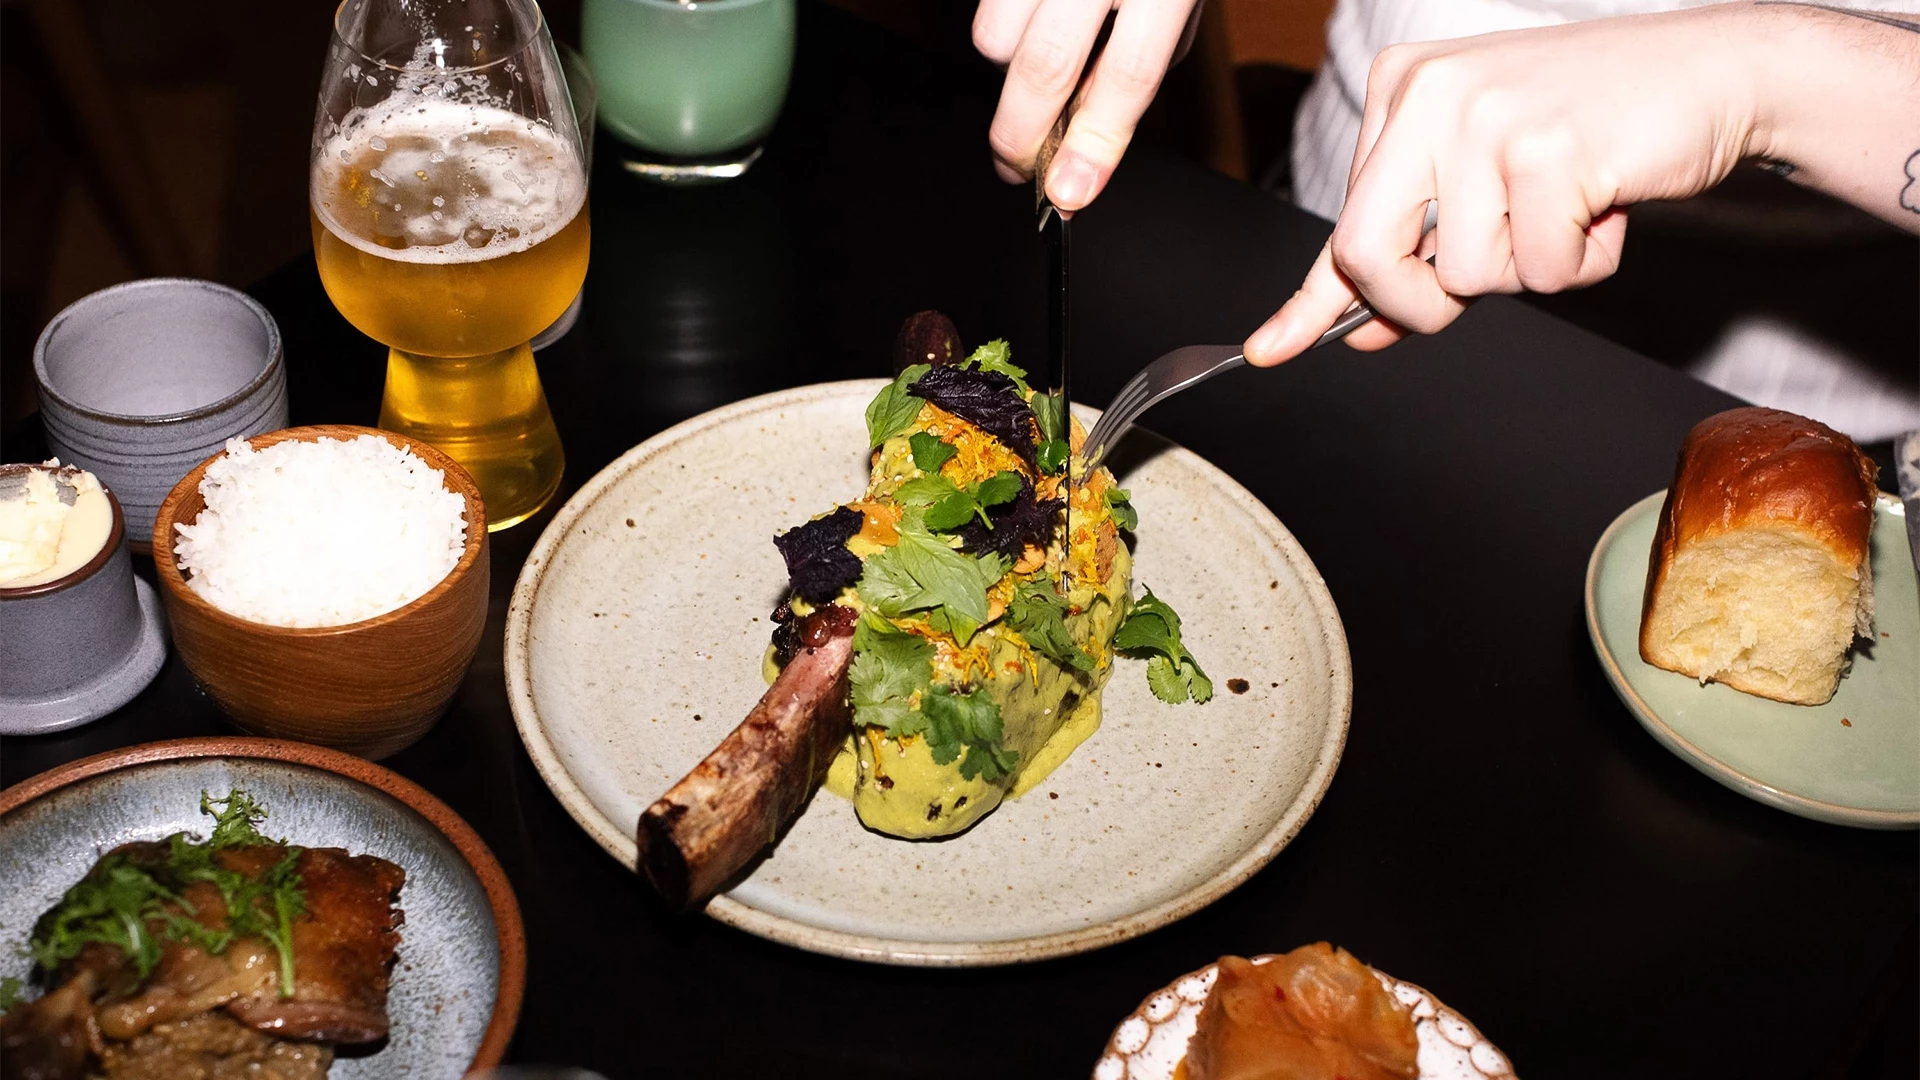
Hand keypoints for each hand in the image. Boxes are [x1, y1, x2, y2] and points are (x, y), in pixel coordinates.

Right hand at [974, 0, 1200, 212]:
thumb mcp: (1177, 0)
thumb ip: (1138, 61)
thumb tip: (1089, 137)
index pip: (1130, 74)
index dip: (1097, 141)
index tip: (1069, 191)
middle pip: (1045, 65)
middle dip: (1023, 135)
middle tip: (1018, 166)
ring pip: (995, 35)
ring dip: (1008, 66)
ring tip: (1037, 51)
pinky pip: (985, 7)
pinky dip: (1002, 25)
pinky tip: (1033, 16)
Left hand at [1243, 5, 1778, 365]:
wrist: (1717, 72)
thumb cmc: (1597, 126)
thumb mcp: (1485, 177)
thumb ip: (1416, 248)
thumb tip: (1355, 331)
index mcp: (1401, 89)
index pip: (1342, 221)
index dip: (1314, 301)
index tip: (1269, 351)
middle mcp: (1428, 92)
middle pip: (1366, 254)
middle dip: (1418, 304)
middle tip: (1489, 278)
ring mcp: (1484, 118)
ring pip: (1465, 275)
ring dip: (1530, 268)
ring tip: (1571, 207)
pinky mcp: (1548, 150)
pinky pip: (1540, 271)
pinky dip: (1583, 262)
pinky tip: (1607, 204)